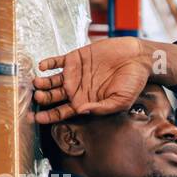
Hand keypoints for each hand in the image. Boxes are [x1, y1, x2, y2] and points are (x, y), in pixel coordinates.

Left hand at [32, 37, 151, 123]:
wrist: (137, 58)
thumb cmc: (133, 82)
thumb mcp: (121, 101)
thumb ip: (101, 108)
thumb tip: (81, 111)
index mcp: (86, 102)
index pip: (63, 112)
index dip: (50, 116)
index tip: (38, 118)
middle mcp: (77, 89)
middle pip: (53, 97)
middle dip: (43, 98)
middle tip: (38, 98)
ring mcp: (74, 74)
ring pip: (52, 80)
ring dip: (43, 83)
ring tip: (38, 83)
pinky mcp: (75, 58)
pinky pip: (56, 61)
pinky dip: (48, 63)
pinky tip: (43, 67)